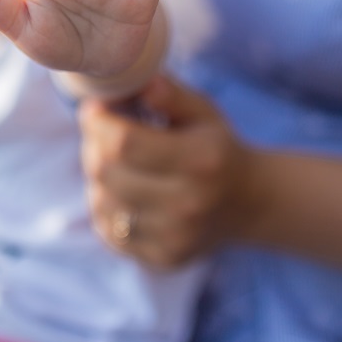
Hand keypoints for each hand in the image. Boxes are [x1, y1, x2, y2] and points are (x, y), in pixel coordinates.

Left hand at [79, 75, 256, 267]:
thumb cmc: (216, 147)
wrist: (248, 202)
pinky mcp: (162, 259)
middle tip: (101, 132)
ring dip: (97, 177)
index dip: (98, 122)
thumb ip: (170, 94)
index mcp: (201, 161)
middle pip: (105, 172)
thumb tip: (137, 82)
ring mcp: (175, 238)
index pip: (123, 143)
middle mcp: (188, 205)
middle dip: (93, 145)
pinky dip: (106, 206)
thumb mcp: (202, 111)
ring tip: (115, 162)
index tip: (94, 109)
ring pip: (100, 202)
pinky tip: (123, 191)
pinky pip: (108, 230)